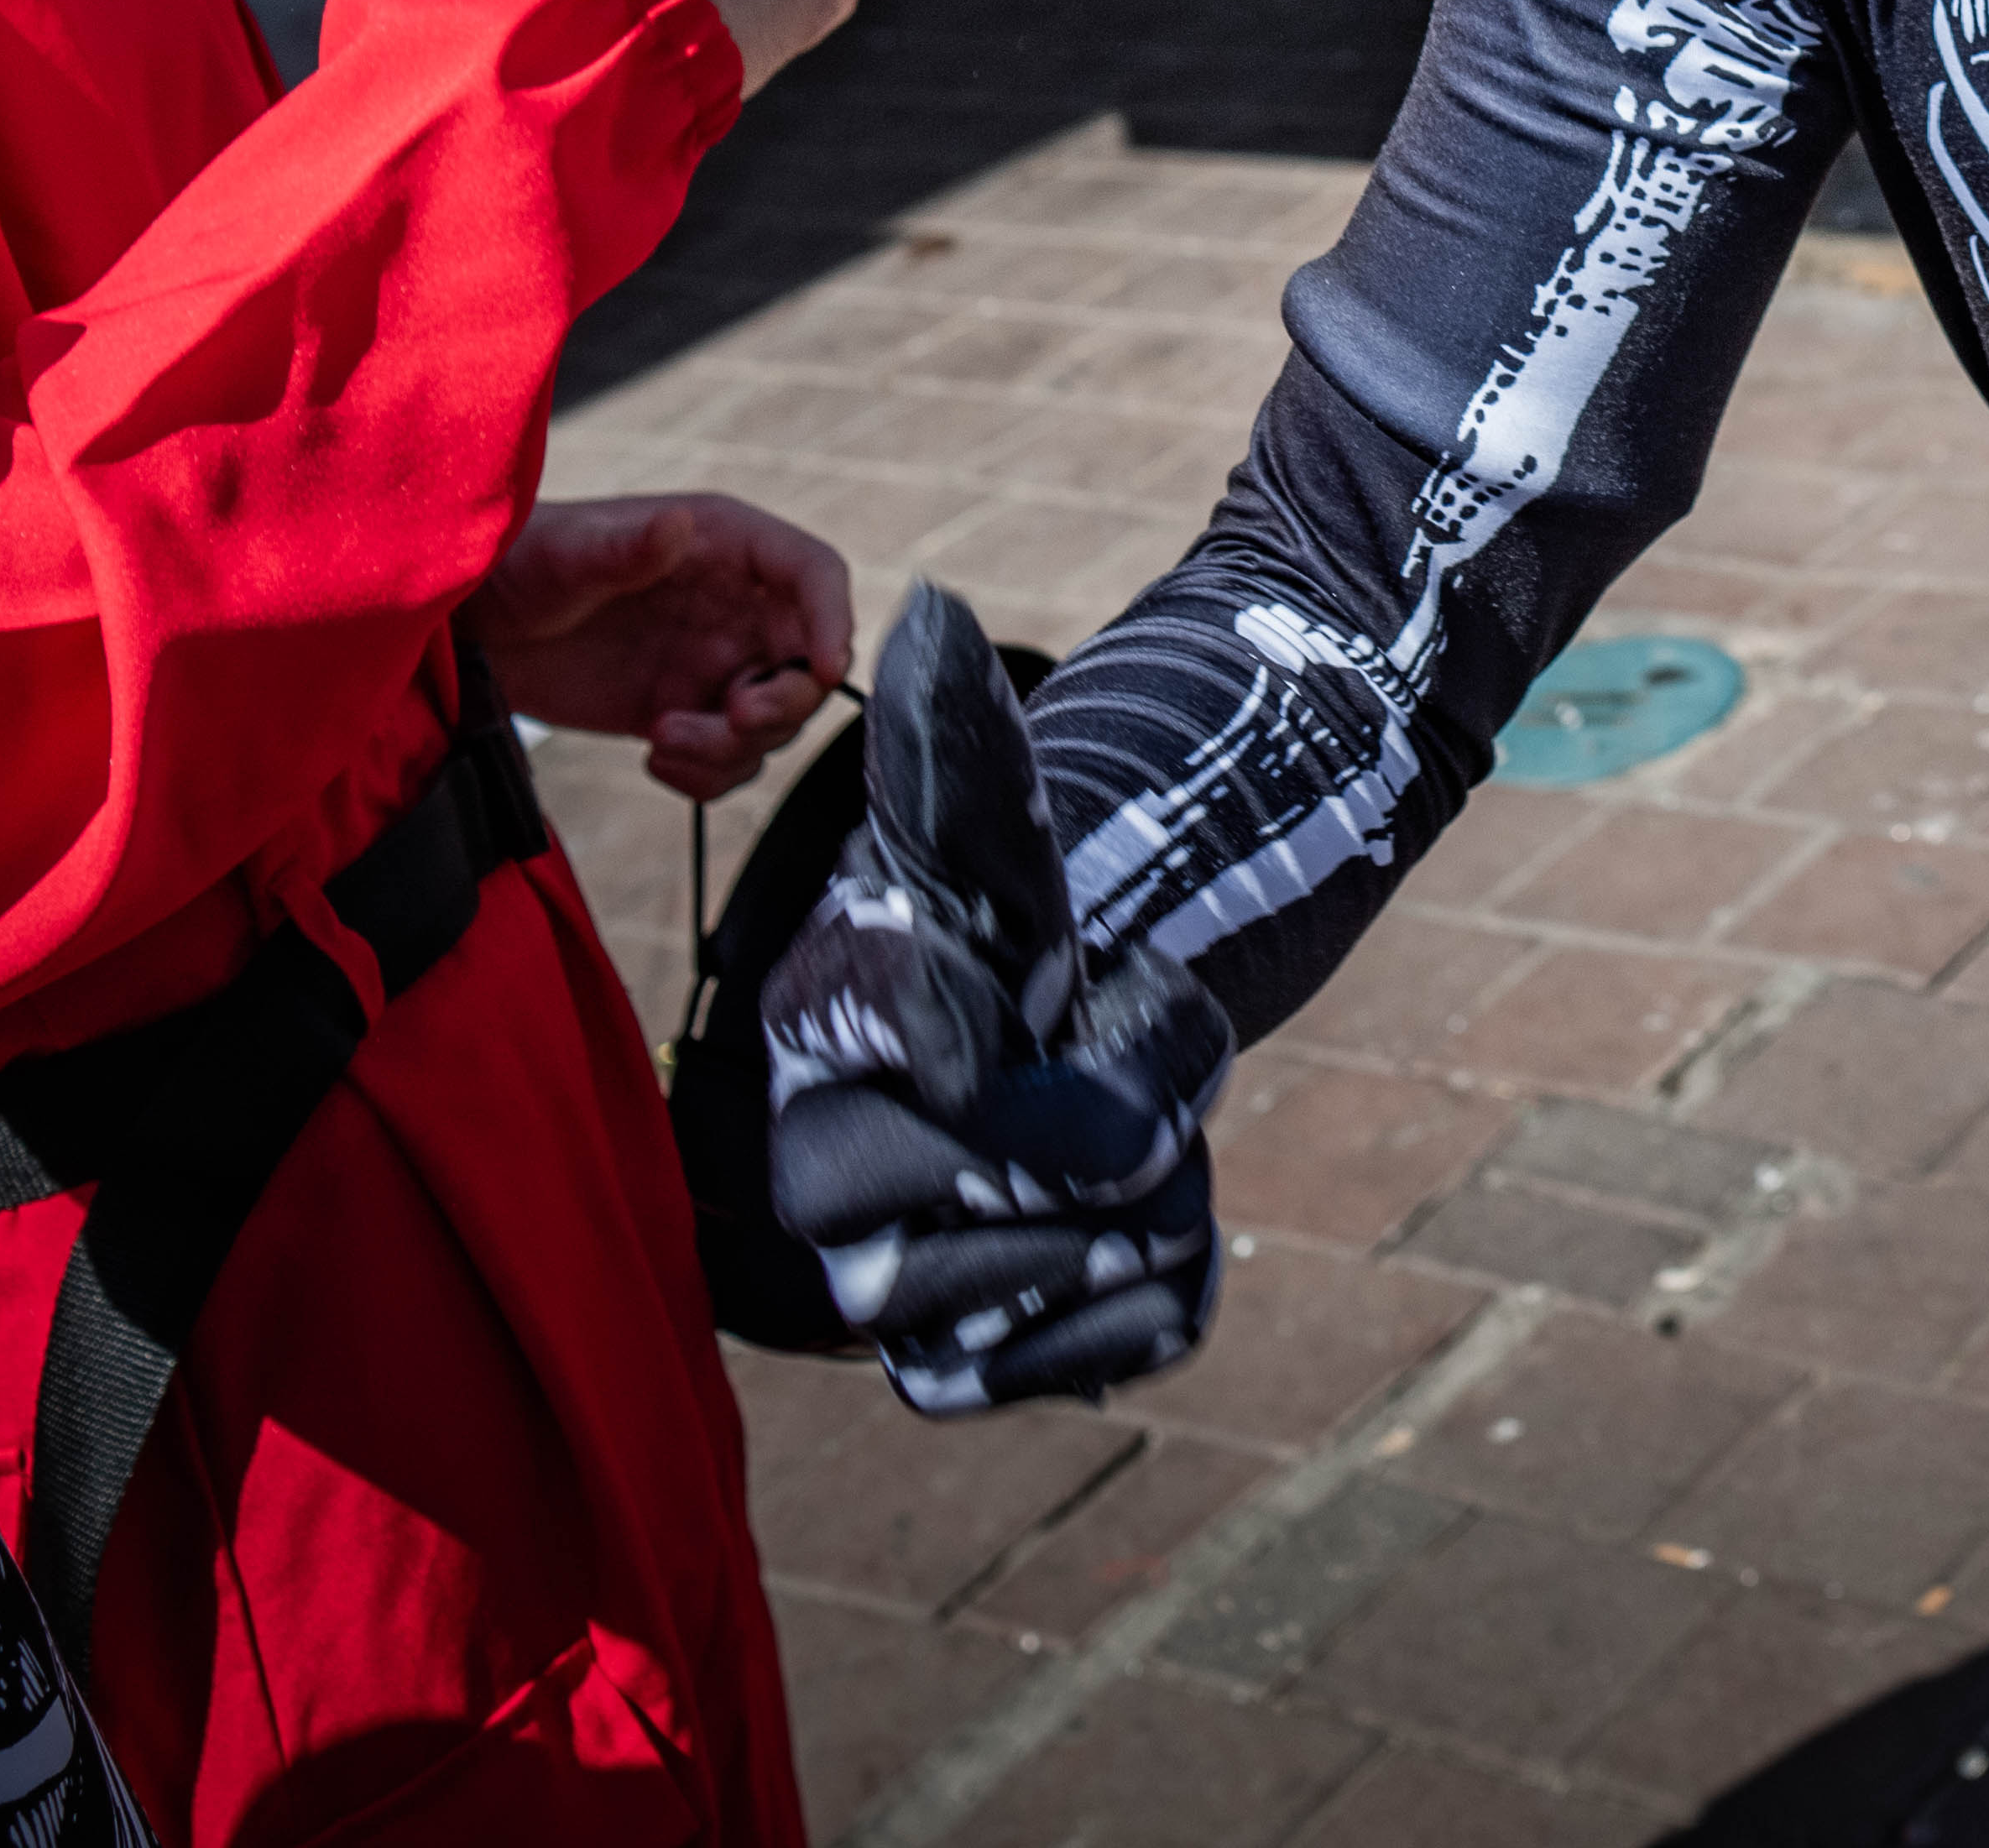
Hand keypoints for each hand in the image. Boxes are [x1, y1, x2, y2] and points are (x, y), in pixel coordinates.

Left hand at [471, 490, 851, 797]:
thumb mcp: (567, 555)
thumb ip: (626, 548)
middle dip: (784, 701)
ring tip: (662, 741)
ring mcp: (711, 662)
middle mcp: (733, 605)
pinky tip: (655, 761)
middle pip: (807, 658)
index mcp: (723, 545)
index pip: (812, 574)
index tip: (824, 666)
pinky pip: (731, 758)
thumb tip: (679, 526)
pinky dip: (707, 775)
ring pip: (773, 720)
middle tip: (731, 719)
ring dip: (733, 747)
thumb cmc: (517, 565)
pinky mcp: (684, 711)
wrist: (472, 631)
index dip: (832, 617)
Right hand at [767, 585, 1226, 1412]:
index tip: (1093, 1035)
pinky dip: (1142, 1309)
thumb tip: (925, 619)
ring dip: (1118, 1242)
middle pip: (931, 1254)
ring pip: (991, 1325)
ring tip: (1165, 1148)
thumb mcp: (1021, 818)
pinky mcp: (983, 1333)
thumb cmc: (1091, 856)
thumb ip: (956, 755)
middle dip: (1080, 1178)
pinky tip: (1174, 1233)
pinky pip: (1059, 1369)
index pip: (886, 1137)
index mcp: (814, 1034)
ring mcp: (893, 1264)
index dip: (1019, 1108)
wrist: (1160, 934)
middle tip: (1158, 1098)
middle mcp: (819, 1161)